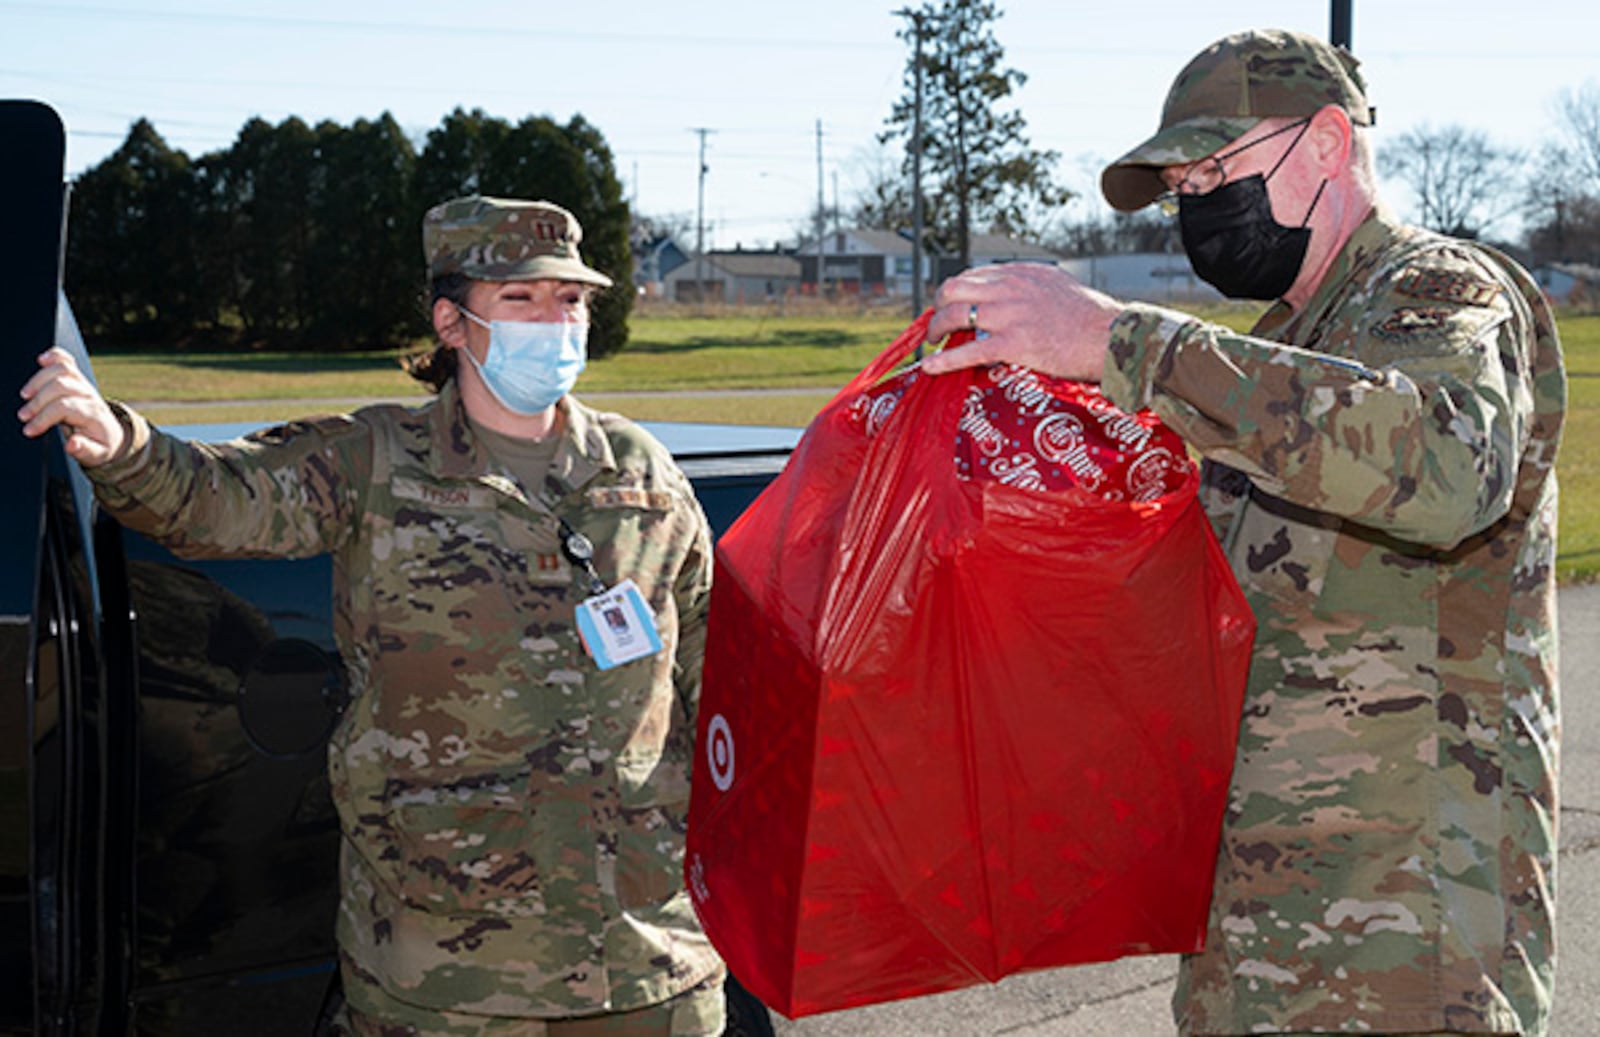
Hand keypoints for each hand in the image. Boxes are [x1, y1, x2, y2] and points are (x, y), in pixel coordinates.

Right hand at [17, 347, 126, 465]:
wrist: (111, 434)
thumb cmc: (101, 445)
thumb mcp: (97, 455)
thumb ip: (85, 450)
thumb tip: (72, 444)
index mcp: (94, 414)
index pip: (64, 407)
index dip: (43, 417)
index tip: (29, 430)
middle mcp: (90, 395)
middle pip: (60, 386)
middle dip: (38, 400)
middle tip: (23, 416)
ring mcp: (84, 385)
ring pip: (62, 369)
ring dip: (39, 379)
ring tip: (25, 395)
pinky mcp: (78, 379)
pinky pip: (67, 361)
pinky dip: (54, 356)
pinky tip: (42, 360)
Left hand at [923, 264, 1123, 381]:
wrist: (1110, 336)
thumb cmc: (1089, 317)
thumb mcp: (1056, 286)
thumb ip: (1029, 286)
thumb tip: (1009, 294)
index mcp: (1020, 273)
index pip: (972, 276)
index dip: (954, 293)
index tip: (950, 306)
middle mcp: (1010, 288)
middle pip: (953, 289)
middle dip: (938, 307)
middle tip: (937, 325)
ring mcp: (1010, 315)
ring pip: (954, 315)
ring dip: (936, 330)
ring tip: (933, 342)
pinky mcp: (1013, 344)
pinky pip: (968, 351)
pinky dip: (944, 360)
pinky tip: (930, 367)